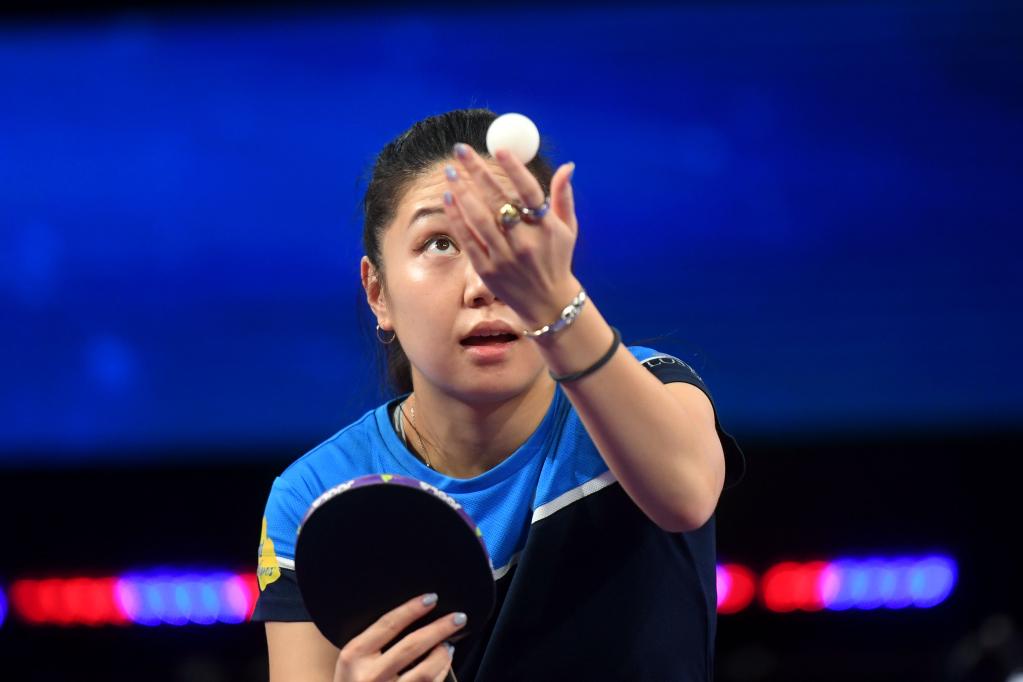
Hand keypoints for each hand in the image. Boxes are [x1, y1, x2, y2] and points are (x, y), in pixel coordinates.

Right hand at [334, 593, 464, 681]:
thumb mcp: (352, 662)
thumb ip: (373, 642)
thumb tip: (413, 617)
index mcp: (354, 656)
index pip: (388, 624)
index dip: (412, 609)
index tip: (431, 598)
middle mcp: (369, 676)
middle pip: (412, 645)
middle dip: (440, 628)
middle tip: (458, 618)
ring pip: (426, 671)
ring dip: (443, 654)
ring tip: (449, 645)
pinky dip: (441, 673)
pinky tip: (443, 665)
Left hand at [441, 143, 579, 330]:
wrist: (548, 304)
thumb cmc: (557, 259)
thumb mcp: (567, 229)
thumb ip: (563, 196)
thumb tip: (567, 166)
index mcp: (547, 228)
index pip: (530, 192)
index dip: (515, 169)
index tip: (499, 148)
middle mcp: (526, 242)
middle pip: (498, 200)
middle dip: (477, 172)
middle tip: (462, 150)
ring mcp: (505, 257)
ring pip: (479, 219)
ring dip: (462, 192)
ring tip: (451, 172)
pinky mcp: (488, 270)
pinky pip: (468, 240)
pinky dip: (457, 218)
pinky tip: (449, 199)